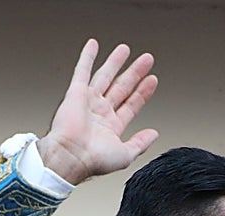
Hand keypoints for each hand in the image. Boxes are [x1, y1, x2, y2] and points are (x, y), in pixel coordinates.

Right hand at [37, 39, 159, 184]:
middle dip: (135, 73)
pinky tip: (93, 45)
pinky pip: (82, 71)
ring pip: (105, 76)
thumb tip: (153, 134)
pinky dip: (87, 57)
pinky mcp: (76, 93)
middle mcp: (99, 113)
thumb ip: (140, 143)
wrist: (70, 157)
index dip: (142, 92)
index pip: (131, 105)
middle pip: (121, 87)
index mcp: (111, 127)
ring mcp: (88, 102)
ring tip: (125, 49)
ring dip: (115, 62)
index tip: (152, 80)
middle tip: (146, 60)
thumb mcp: (126, 154)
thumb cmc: (93, 161)